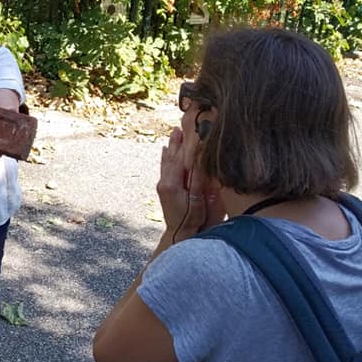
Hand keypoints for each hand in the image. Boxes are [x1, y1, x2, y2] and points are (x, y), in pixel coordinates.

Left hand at [156, 127, 223, 242]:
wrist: (179, 234)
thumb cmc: (192, 220)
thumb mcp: (197, 200)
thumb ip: (197, 179)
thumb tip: (199, 159)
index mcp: (171, 184)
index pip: (179, 159)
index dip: (185, 145)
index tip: (190, 131)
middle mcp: (164, 182)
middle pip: (171, 158)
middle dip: (176, 142)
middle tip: (179, 127)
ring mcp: (162, 185)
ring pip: (166, 162)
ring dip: (172, 147)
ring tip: (174, 134)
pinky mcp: (164, 189)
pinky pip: (165, 168)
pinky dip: (166, 158)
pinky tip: (166, 151)